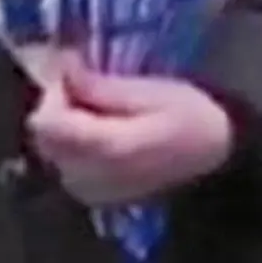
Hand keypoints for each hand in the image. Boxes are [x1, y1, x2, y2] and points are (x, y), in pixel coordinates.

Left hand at [27, 57, 235, 206]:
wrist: (217, 156)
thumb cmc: (190, 117)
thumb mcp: (150, 90)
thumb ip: (99, 86)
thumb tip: (63, 66)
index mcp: (106, 149)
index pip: (47, 122)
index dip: (54, 90)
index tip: (75, 67)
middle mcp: (90, 177)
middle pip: (44, 137)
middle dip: (59, 105)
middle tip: (87, 82)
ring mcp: (91, 191)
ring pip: (52, 151)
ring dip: (65, 124)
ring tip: (99, 104)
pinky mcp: (95, 196)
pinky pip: (66, 165)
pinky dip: (75, 143)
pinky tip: (102, 129)